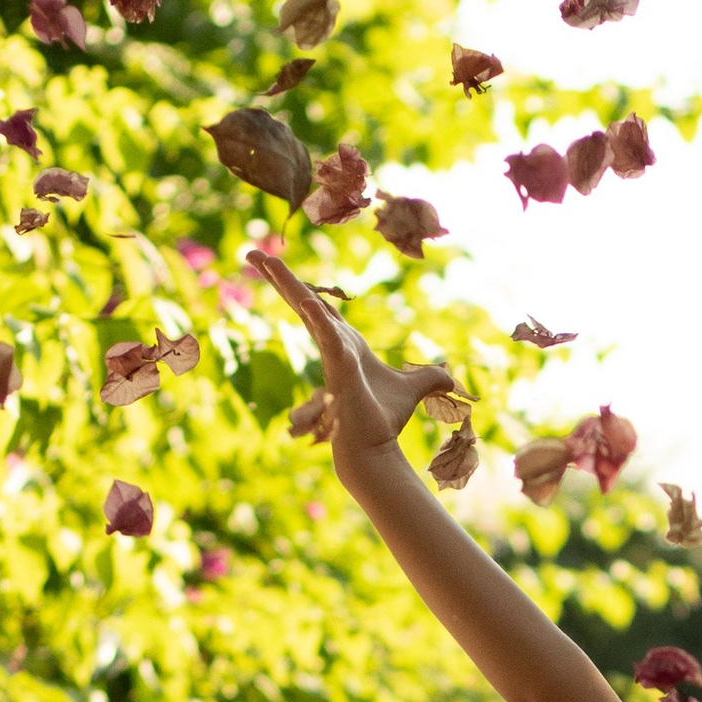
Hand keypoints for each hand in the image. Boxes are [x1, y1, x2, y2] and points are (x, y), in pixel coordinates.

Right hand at [250, 244, 458, 461]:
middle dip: (278, 276)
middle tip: (252, 253)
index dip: (300, 286)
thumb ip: (428, 378)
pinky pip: (327, 337)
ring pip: (306, 310)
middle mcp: (333, 343)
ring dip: (286, 283)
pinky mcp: (339, 368)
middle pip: (302, 301)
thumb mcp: (413, 389)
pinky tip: (305, 300)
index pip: (319, 307)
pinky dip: (317, 319)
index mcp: (345, 342)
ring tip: (262, 258)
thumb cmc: (384, 421)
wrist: (375, 448)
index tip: (276, 266)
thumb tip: (448, 377)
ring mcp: (332, 354)